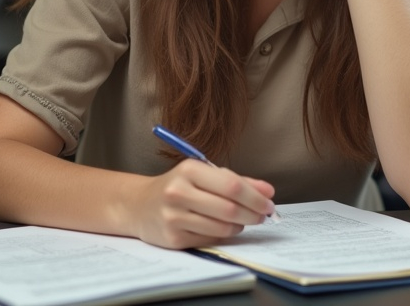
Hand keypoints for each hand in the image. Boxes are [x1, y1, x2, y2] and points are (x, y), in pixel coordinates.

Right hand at [131, 159, 274, 248]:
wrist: (139, 205)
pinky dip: (224, 234)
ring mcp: (174, 217)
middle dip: (253, 214)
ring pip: (222, 227)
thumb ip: (237, 181)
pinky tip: (222, 227)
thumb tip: (268, 191)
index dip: (255, 196)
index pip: (232, 185)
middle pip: (229, 208)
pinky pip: (210, 239)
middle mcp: (178, 192)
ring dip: (240, 226)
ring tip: (242, 220)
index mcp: (189, 170)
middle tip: (263, 215)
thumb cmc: (178, 187)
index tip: (269, 202)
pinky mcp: (173, 238)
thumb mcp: (203, 174)